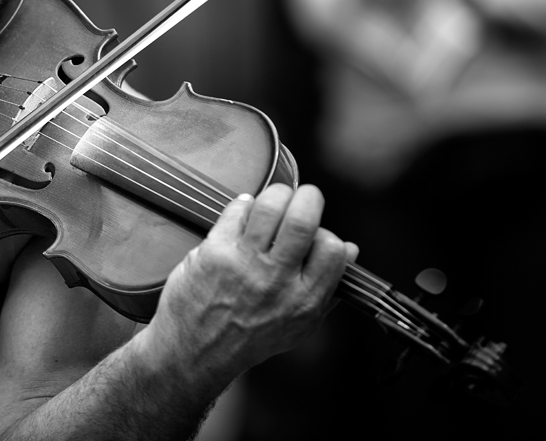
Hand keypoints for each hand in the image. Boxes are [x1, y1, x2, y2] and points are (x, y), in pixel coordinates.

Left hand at [138, 184, 356, 390]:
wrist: (194, 353)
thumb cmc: (247, 339)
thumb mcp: (298, 326)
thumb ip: (328, 289)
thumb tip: (351, 250)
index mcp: (304, 300)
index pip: (333, 249)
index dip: (327, 232)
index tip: (315, 233)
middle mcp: (277, 281)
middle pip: (303, 219)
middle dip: (308, 196)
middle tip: (301, 197)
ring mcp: (244, 265)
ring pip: (269, 207)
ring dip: (276, 194)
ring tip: (274, 199)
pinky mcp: (215, 252)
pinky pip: (236, 211)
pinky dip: (243, 205)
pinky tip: (243, 213)